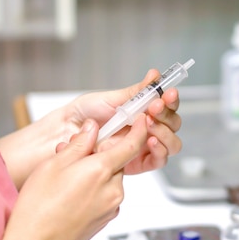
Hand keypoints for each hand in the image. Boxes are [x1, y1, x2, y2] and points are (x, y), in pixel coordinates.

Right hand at [7, 116, 147, 239]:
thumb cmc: (39, 207)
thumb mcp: (54, 164)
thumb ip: (79, 144)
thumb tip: (92, 129)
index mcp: (101, 171)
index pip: (132, 145)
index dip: (140, 130)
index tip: (142, 121)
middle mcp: (113, 190)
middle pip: (116, 163)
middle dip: (99, 157)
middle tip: (73, 158)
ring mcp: (111, 207)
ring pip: (110, 180)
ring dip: (95, 175)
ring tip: (66, 182)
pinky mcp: (107, 219)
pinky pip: (106, 197)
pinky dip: (94, 192)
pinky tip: (72, 197)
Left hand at [59, 69, 181, 173]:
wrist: (65, 131)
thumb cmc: (84, 114)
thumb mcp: (112, 99)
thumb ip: (137, 92)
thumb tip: (155, 76)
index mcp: (143, 110)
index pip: (168, 105)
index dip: (172, 99)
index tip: (168, 93)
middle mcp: (147, 129)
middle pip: (173, 124)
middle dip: (167, 114)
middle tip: (154, 107)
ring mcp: (143, 146)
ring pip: (171, 143)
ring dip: (165, 132)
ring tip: (150, 122)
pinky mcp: (138, 163)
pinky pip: (159, 160)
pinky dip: (159, 150)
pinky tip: (151, 141)